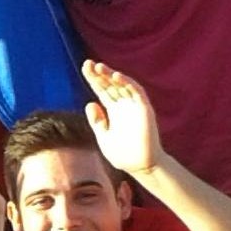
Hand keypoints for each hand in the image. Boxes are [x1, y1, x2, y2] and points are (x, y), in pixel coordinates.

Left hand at [80, 59, 162, 176]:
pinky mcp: (144, 109)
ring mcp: (134, 106)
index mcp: (113, 111)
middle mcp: (124, 105)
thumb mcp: (103, 137)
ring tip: (98, 66)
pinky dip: (127, 83)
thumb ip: (97, 121)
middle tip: (88, 63)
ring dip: (111, 75)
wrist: (140, 167)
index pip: (102, 90)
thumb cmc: (122, 155)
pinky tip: (116, 76)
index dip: (94, 79)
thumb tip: (90, 103)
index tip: (85, 68)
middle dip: (99, 74)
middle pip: (110, 85)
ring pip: (122, 85)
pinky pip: (136, 92)